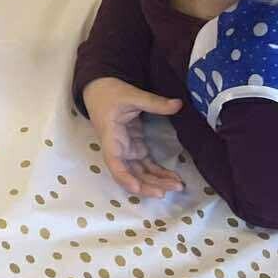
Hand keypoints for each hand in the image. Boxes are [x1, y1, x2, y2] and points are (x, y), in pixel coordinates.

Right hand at [82, 77, 184, 198]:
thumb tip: (178, 104)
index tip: (138, 188)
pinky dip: (159, 173)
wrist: (100, 90)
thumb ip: (154, 102)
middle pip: (130, 174)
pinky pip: (147, 166)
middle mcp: (118, 148)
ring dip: (157, 182)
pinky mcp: (135, 147)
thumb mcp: (130, 94)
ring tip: (178, 185)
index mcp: (111, 136)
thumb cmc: (109, 93)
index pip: (114, 162)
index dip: (124, 177)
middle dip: (149, 185)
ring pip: (140, 173)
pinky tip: (173, 178)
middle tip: (172, 188)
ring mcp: (127, 150)